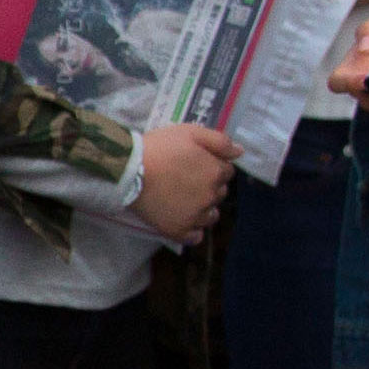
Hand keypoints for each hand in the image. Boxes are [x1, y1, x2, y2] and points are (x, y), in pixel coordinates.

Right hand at [128, 120, 237, 238]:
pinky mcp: (178, 230)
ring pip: (210, 216)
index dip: (213, 165)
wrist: (128, 169)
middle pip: (219, 193)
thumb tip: (240, 152)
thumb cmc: (160, 147)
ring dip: (204, 208)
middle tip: (187, 179)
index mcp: (216, 173)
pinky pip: (195, 236)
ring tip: (185, 200)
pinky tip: (184, 220)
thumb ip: (220, 141)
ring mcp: (195, 216)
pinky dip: (193, 230)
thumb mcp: (191, 132)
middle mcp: (210, 197)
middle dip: (209, 186)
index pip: (227, 171)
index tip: (197, 163)